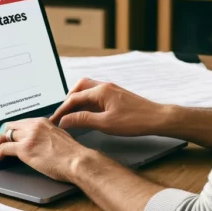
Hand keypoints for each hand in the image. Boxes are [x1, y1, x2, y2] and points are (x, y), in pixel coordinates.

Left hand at [0, 118, 89, 181]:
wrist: (77, 160)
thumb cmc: (72, 153)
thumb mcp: (59, 136)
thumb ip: (47, 134)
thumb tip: (40, 141)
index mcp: (43, 122)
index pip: (21, 122)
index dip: (13, 130)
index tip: (10, 136)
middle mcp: (34, 126)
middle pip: (10, 126)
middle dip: (2, 134)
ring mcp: (29, 136)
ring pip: (5, 135)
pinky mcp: (25, 149)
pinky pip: (5, 148)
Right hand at [50, 78, 172, 136]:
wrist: (156, 118)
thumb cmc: (135, 121)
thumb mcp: (105, 124)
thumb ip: (83, 120)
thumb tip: (65, 120)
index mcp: (101, 91)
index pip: (74, 98)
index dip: (62, 110)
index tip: (54, 120)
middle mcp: (104, 86)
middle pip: (78, 88)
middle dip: (68, 100)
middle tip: (62, 115)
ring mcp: (111, 90)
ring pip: (87, 90)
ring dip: (77, 100)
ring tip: (71, 115)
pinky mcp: (115, 95)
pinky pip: (95, 95)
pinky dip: (87, 102)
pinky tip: (87, 114)